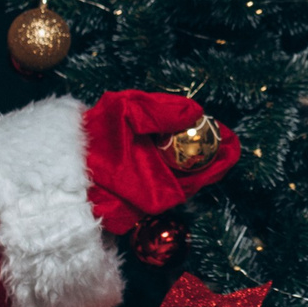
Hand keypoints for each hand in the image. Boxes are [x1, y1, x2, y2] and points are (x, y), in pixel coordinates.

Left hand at [83, 90, 239, 233]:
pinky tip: (220, 162)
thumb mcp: (129, 108)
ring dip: (216, 160)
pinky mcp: (162, 198)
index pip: (184, 129)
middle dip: (216, 144)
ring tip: (231, 147)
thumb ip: (160, 109)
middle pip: (196, 150)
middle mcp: (159, 157)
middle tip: (231, 138)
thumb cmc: (98, 134)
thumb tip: (194, 112)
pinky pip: (191, 186)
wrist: (76, 172)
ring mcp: (162, 178)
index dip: (204, 126)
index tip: (218, 123)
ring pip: (198, 169)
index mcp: (151, 134)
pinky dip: (207, 175)